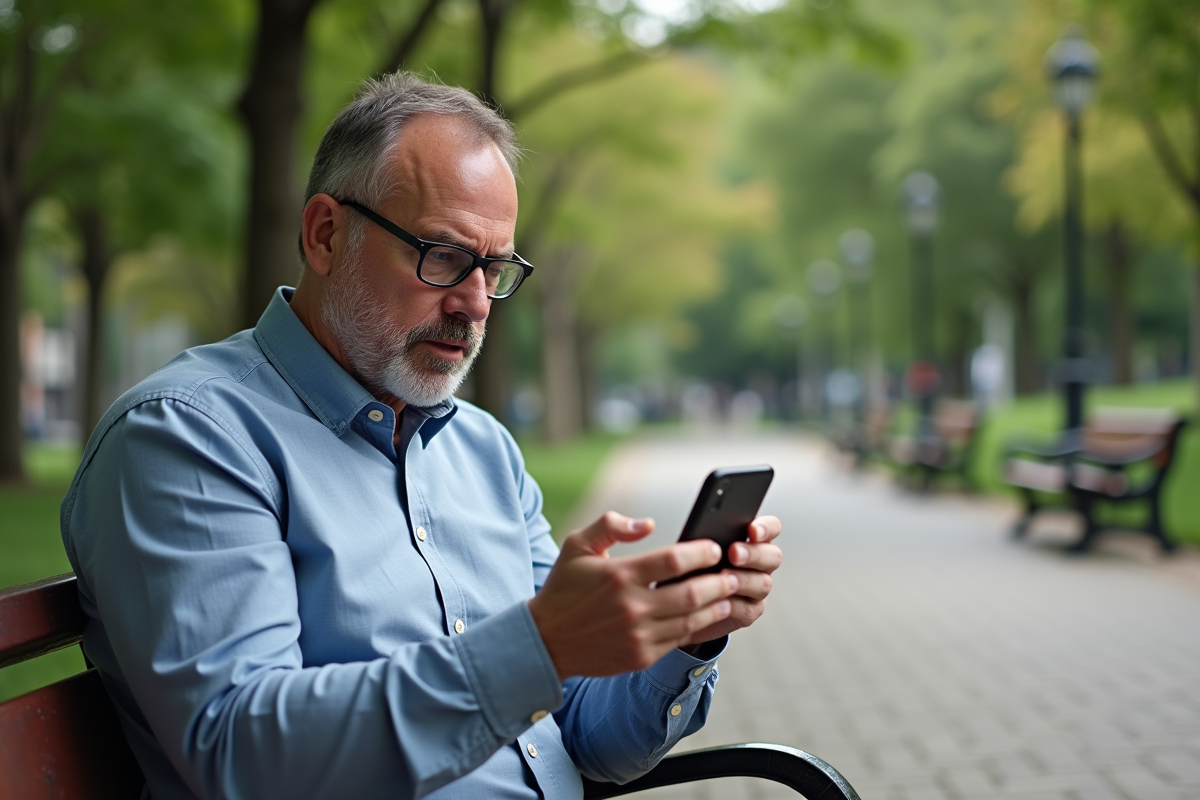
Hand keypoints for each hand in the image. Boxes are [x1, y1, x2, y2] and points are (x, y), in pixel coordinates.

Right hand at [527, 511, 740, 679]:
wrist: (546, 641)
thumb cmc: (564, 587)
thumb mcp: (577, 545)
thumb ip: (611, 526)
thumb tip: (649, 524)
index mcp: (619, 576)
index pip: (673, 560)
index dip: (700, 553)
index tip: (714, 548)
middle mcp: (631, 607)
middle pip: (691, 593)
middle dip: (719, 582)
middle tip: (734, 572)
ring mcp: (638, 635)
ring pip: (691, 620)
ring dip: (716, 606)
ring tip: (729, 594)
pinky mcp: (641, 656)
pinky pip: (680, 640)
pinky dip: (699, 627)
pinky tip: (709, 616)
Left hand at [680, 515, 781, 645]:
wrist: (684, 602)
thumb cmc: (692, 567)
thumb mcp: (698, 548)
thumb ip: (709, 537)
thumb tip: (707, 528)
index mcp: (752, 541)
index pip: (772, 528)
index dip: (767, 528)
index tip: (752, 530)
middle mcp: (760, 564)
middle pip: (773, 556)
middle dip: (754, 554)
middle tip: (734, 553)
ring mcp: (757, 588)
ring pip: (763, 583)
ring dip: (743, 579)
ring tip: (722, 576)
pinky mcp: (749, 611)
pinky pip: (748, 609)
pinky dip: (733, 604)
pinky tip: (717, 599)